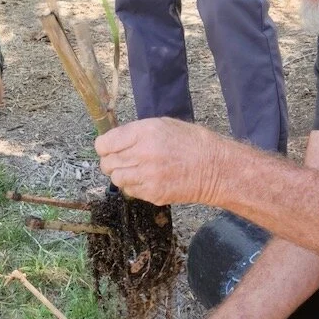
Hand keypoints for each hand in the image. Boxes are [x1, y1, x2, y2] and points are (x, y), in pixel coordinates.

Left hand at [95, 118, 224, 205]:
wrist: (214, 168)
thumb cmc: (191, 143)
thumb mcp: (162, 125)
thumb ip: (135, 133)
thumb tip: (114, 141)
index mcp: (144, 133)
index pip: (105, 144)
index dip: (104, 146)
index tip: (108, 147)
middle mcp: (142, 154)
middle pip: (107, 163)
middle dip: (111, 161)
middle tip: (122, 159)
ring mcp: (147, 176)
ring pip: (116, 179)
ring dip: (122, 174)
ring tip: (135, 170)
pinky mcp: (153, 194)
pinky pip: (130, 191)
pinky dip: (134, 186)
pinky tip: (147, 179)